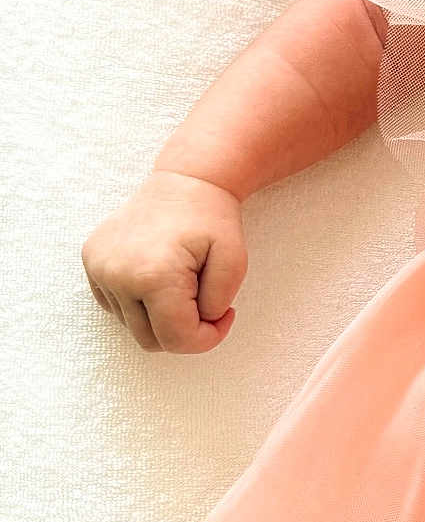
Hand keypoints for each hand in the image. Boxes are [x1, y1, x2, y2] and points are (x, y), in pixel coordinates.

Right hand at [82, 171, 246, 352]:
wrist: (185, 181)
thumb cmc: (213, 219)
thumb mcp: (235, 261)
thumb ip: (218, 303)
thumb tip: (198, 325)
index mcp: (152, 276)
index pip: (175, 339)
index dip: (207, 339)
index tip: (226, 316)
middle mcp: (116, 276)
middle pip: (150, 340)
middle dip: (185, 331)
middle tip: (210, 305)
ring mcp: (98, 269)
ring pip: (133, 326)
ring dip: (163, 316)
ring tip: (186, 283)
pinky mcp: (92, 263)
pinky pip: (117, 306)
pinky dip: (142, 304)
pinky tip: (162, 277)